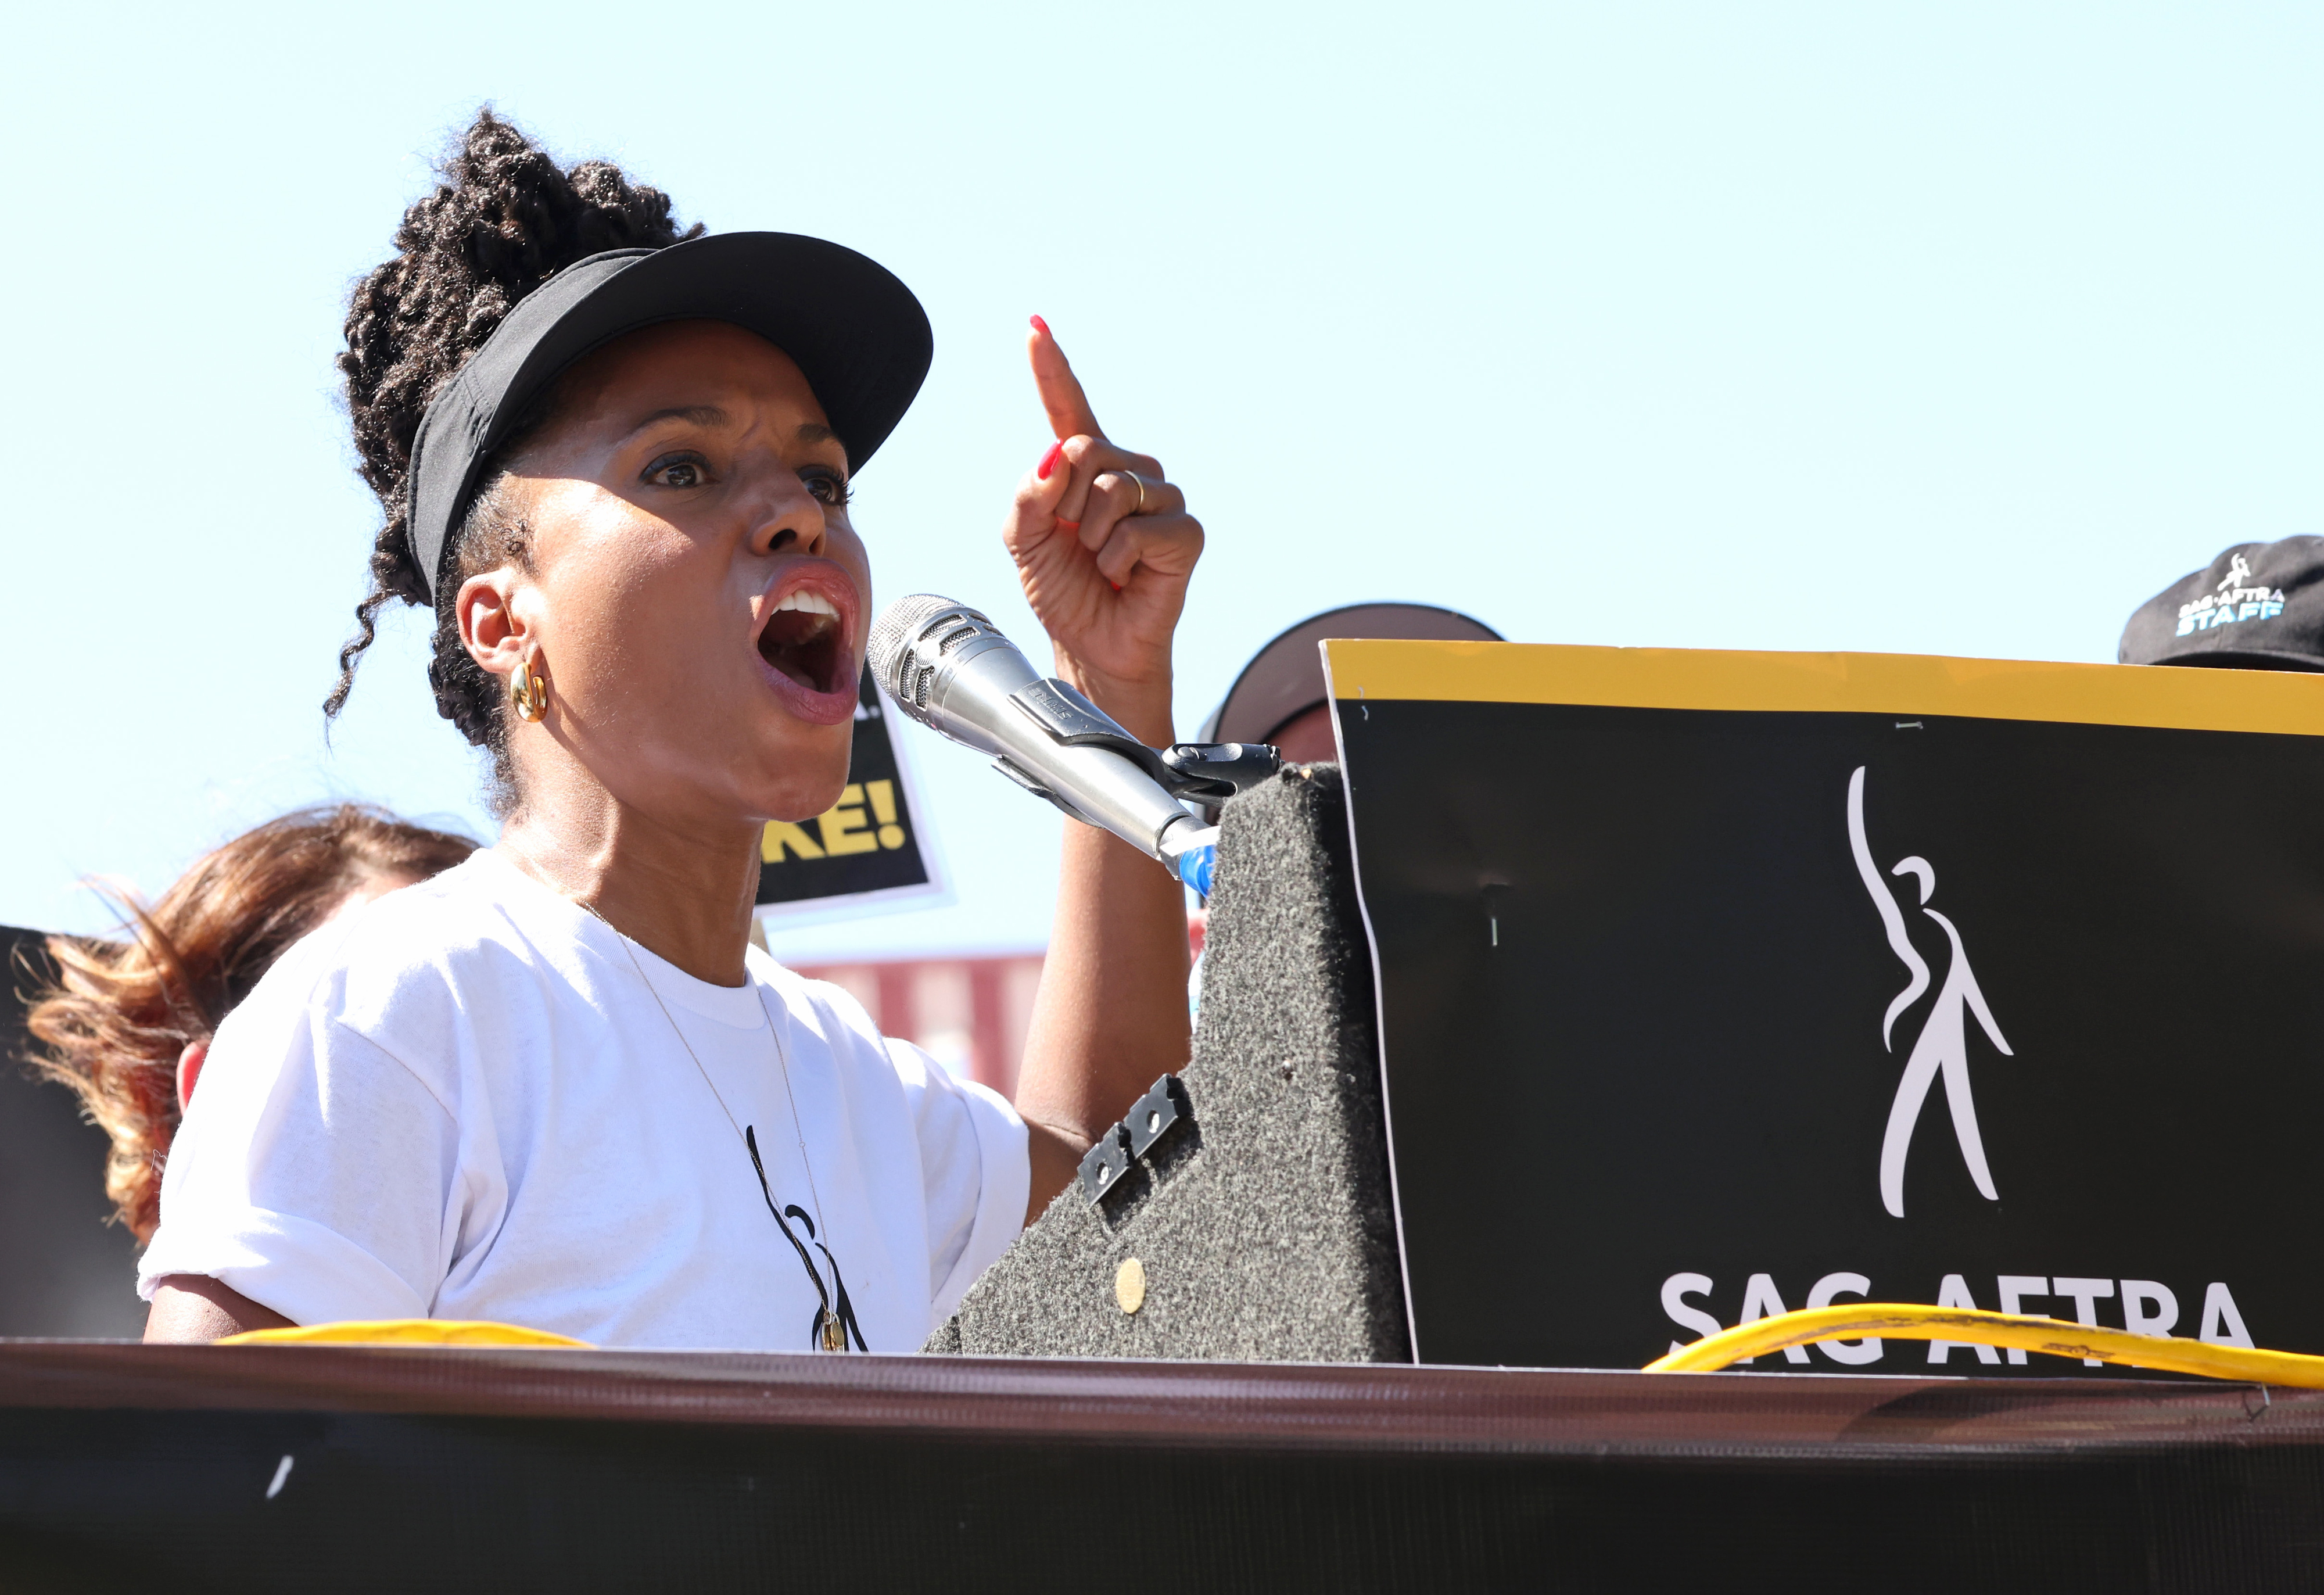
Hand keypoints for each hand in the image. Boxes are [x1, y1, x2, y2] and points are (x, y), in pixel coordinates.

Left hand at [1003, 317, 1202, 745]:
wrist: (1091, 646)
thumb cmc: (1064, 592)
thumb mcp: (1023, 542)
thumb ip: (1028, 494)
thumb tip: (1055, 456)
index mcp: (1084, 467)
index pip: (1068, 407)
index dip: (1052, 367)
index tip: (1035, 325)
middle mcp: (1128, 472)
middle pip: (1085, 449)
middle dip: (1065, 502)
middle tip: (1075, 543)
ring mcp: (1161, 499)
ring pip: (1112, 487)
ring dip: (1091, 535)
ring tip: (1101, 562)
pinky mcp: (1186, 532)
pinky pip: (1139, 527)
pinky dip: (1118, 558)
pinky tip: (1124, 575)